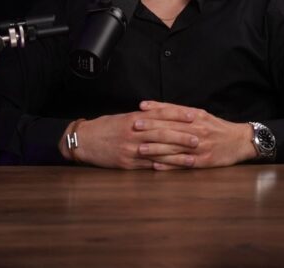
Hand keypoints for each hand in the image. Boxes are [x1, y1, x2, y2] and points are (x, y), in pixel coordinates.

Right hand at [59, 111, 199, 169]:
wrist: (83, 140)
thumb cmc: (105, 127)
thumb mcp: (124, 117)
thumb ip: (143, 117)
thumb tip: (162, 114)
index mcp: (134, 118)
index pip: (161, 114)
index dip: (178, 114)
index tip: (194, 114)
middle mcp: (134, 132)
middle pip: (163, 133)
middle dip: (182, 136)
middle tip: (200, 137)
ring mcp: (131, 149)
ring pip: (158, 151)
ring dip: (177, 155)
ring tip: (193, 157)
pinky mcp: (127, 163)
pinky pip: (148, 165)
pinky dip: (162, 167)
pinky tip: (174, 169)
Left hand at [136, 100, 257, 169]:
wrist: (240, 141)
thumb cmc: (217, 127)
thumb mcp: (201, 114)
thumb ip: (180, 111)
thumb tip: (157, 107)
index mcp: (196, 117)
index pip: (172, 113)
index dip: (155, 112)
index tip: (139, 111)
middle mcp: (197, 130)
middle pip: (170, 129)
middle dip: (151, 129)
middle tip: (133, 128)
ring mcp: (200, 147)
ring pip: (174, 147)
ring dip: (156, 149)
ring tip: (139, 149)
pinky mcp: (203, 161)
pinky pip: (183, 164)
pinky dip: (169, 165)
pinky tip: (156, 166)